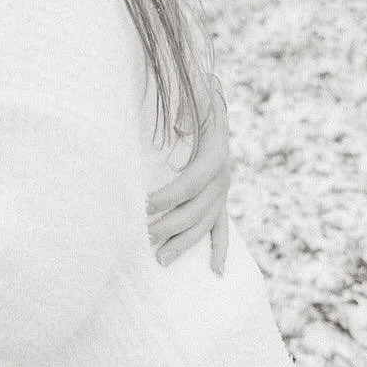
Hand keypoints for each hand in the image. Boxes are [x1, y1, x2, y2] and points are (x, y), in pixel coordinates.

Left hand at [147, 79, 230, 273]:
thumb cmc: (195, 96)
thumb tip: (178, 123)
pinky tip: (216, 271)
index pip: (192, 182)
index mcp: (216, 153)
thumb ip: (187, 106)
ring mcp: (223, 191)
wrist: (212, 99)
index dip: (170, 196)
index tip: (145, 205)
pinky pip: (222, 228)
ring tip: (161, 259)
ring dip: (184, 242)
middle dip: (169, 224)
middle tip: (142, 236)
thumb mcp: (194, 95)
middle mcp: (223, 176)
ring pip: (205, 223)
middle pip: (197, 209)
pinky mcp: (221, 200)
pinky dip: (219, 249)